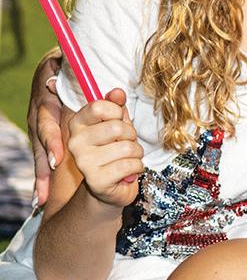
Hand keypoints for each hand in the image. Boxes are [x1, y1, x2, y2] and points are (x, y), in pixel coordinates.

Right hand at [26, 51, 63, 204]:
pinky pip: (41, 156)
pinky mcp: (42, 133)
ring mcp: (38, 124)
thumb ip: (77, 67)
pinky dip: (41, 177)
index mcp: (45, 98)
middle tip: (47, 191)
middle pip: (40, 144)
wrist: (53, 65)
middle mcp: (39, 114)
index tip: (56, 159)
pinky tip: (41, 198)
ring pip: (38, 153)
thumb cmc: (66, 63)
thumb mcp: (69, 61)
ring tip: (42, 200)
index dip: (51, 141)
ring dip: (41, 178)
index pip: (46, 122)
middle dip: (43, 168)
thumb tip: (86, 69)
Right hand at [66, 88, 143, 209]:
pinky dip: (138, 167)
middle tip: (127, 144)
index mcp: (77, 124)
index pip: (98, 106)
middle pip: (116, 127)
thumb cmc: (114, 151)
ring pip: (126, 147)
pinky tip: (130, 171)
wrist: (110, 188)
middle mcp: (75, 142)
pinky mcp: (96, 180)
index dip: (117, 112)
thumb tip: (117, 92)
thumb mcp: (116, 124)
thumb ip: (116, 107)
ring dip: (137, 153)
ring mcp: (84, 162)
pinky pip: (129, 165)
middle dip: (131, 136)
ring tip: (129, 158)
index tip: (118, 121)